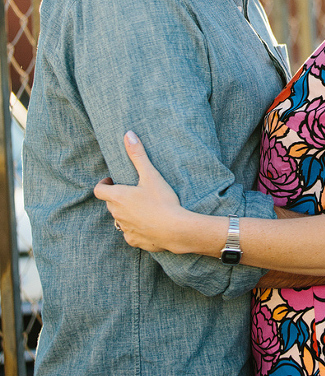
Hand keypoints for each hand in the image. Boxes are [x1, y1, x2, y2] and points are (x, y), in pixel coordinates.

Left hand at [92, 132, 185, 252]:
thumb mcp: (151, 175)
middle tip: (133, 191)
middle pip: (110, 204)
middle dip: (118, 197)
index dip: (104, 184)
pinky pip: (130, 233)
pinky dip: (136, 228)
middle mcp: (117, 214)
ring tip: (143, 207)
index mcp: (118, 198)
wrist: (175, 229)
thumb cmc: (162, 201)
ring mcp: (125, 229)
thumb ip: (138, 155)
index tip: (112, 180)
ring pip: (120, 219)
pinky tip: (149, 224)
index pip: (99, 190)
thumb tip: (128, 134)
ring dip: (126, 213)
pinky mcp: (134, 241)